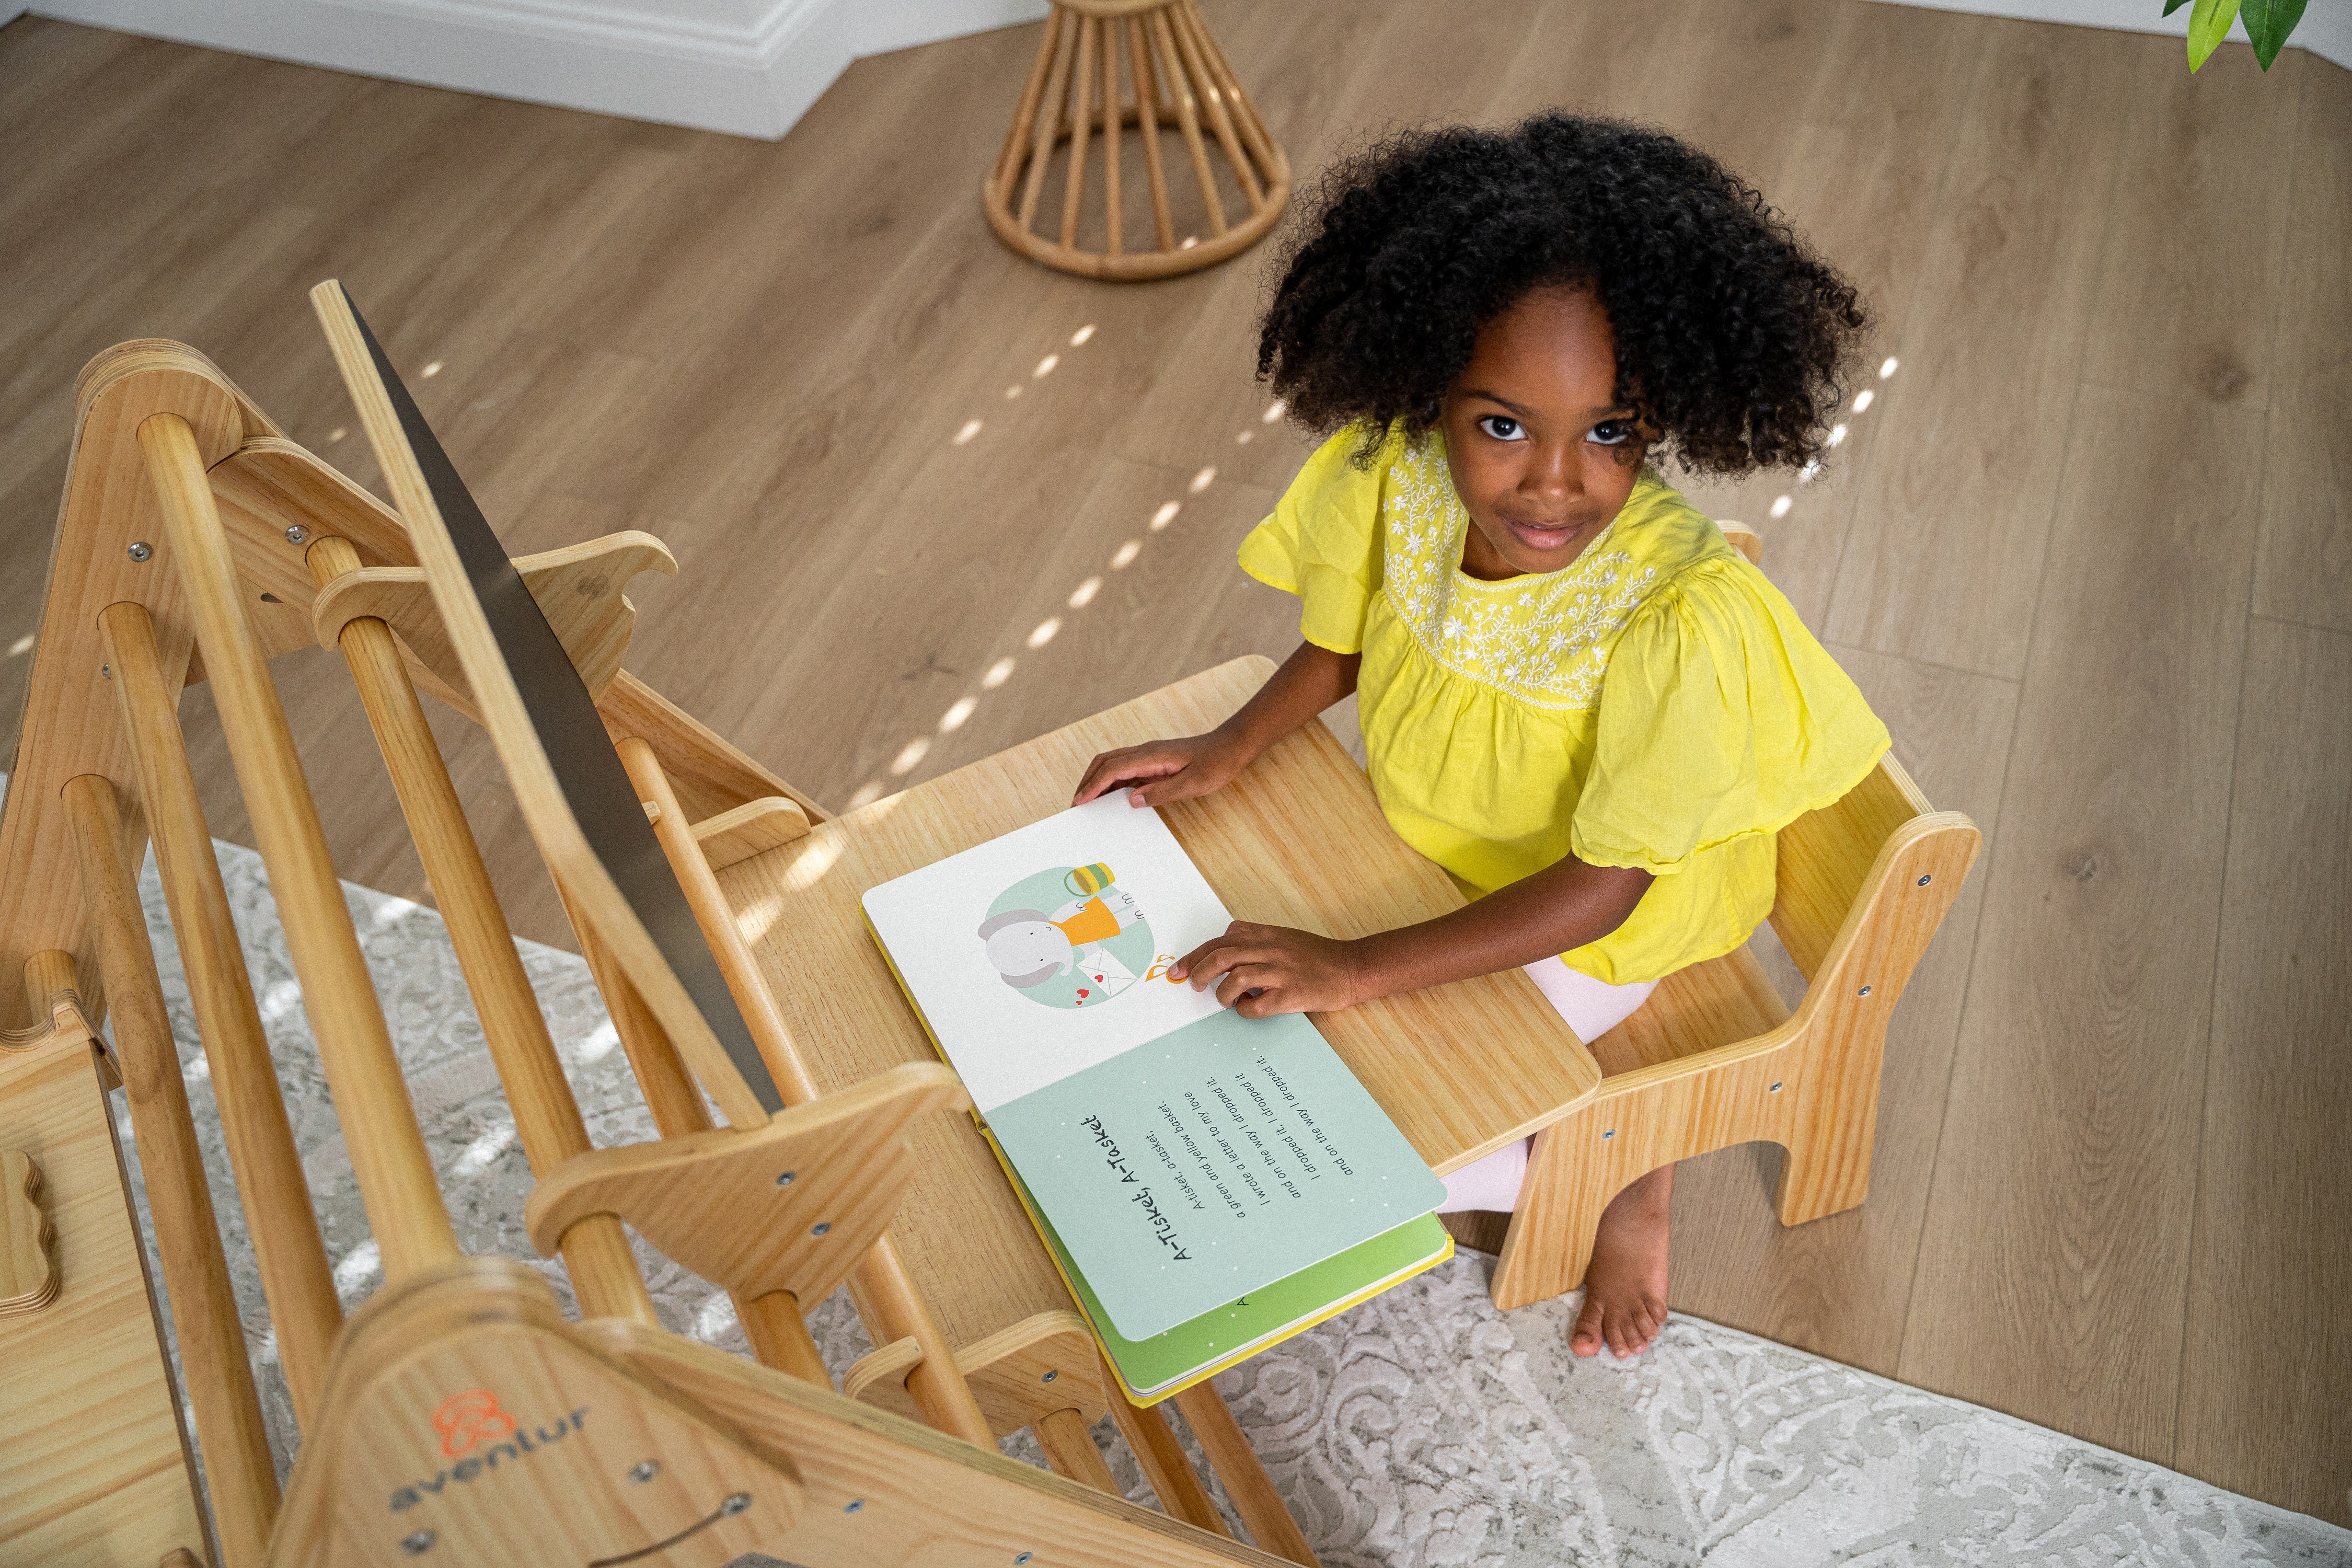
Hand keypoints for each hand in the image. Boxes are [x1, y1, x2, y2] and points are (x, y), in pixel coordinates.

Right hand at [1072, 731, 1249, 808]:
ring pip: (1112, 764)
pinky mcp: (1152, 761)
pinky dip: (1110, 782)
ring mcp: (1148, 756)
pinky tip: (1110, 797)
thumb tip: (1132, 801)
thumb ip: (1162, 792)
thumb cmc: (1215, 764)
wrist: (1229, 747)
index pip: (1114, 769)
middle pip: (1105, 762)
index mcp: (1152, 755)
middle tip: (1076, 805)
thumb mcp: (1193, 783)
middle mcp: (1145, 752)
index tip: (1080, 801)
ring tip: (1087, 802)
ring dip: (1096, 780)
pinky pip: (1125, 769)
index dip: (1094, 785)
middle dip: (1087, 781)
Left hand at [1170, 922, 1367, 1016]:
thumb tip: (1224, 945)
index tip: (1179, 969)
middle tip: (1192, 986)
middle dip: (1198, 972)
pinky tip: (1247, 1009)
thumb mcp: (1282, 936)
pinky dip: (1244, 1010)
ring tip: (1224, 1000)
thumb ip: (1254, 937)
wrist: (1351, 968)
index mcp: (1266, 934)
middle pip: (1221, 957)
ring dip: (1222, 993)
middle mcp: (1271, 949)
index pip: (1220, 941)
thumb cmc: (1315, 955)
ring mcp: (1282, 972)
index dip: (1195, 956)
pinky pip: (1256, 1005)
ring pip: (1236, 978)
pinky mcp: (1292, 994)